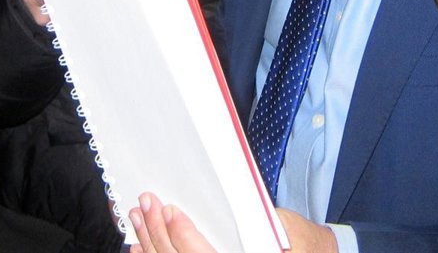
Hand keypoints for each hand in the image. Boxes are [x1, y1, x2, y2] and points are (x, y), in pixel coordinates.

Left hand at [129, 194, 336, 252]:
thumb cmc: (300, 241)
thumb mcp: (280, 223)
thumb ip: (249, 215)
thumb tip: (219, 190)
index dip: (182, 235)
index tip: (169, 210)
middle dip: (157, 233)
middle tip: (145, 204)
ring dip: (149, 242)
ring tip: (137, 216)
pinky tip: (138, 245)